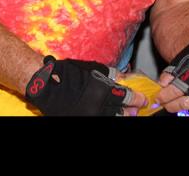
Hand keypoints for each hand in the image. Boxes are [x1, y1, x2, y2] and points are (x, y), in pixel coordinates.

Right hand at [25, 56, 147, 115]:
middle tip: (136, 110)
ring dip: (120, 116)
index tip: (142, 99)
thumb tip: (123, 77)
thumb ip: (109, 74)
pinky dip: (105, 116)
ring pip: (111, 119)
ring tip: (126, 115)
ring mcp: (88, 116)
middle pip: (121, 113)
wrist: (46, 85)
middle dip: (131, 112)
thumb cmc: (67, 73)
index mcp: (100, 90)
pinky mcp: (80, 120)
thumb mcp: (91, 69)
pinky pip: (97, 119)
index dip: (136, 98)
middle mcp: (96, 106)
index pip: (125, 97)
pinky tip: (107, 114)